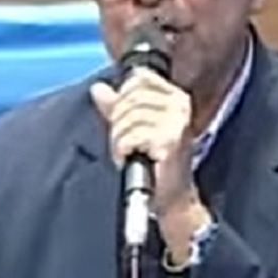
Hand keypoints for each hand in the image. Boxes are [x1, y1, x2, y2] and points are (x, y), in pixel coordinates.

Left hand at [90, 69, 209, 260]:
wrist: (172, 198)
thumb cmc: (156, 163)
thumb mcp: (135, 127)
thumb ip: (117, 106)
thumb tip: (98, 88)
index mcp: (175, 97)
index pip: (137, 80)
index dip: (122, 100)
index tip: (127, 122)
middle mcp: (179, 106)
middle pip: (129, 99)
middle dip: (118, 124)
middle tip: (125, 143)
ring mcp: (176, 123)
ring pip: (127, 119)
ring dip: (119, 140)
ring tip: (129, 153)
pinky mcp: (169, 141)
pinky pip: (130, 136)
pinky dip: (123, 150)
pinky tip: (131, 158)